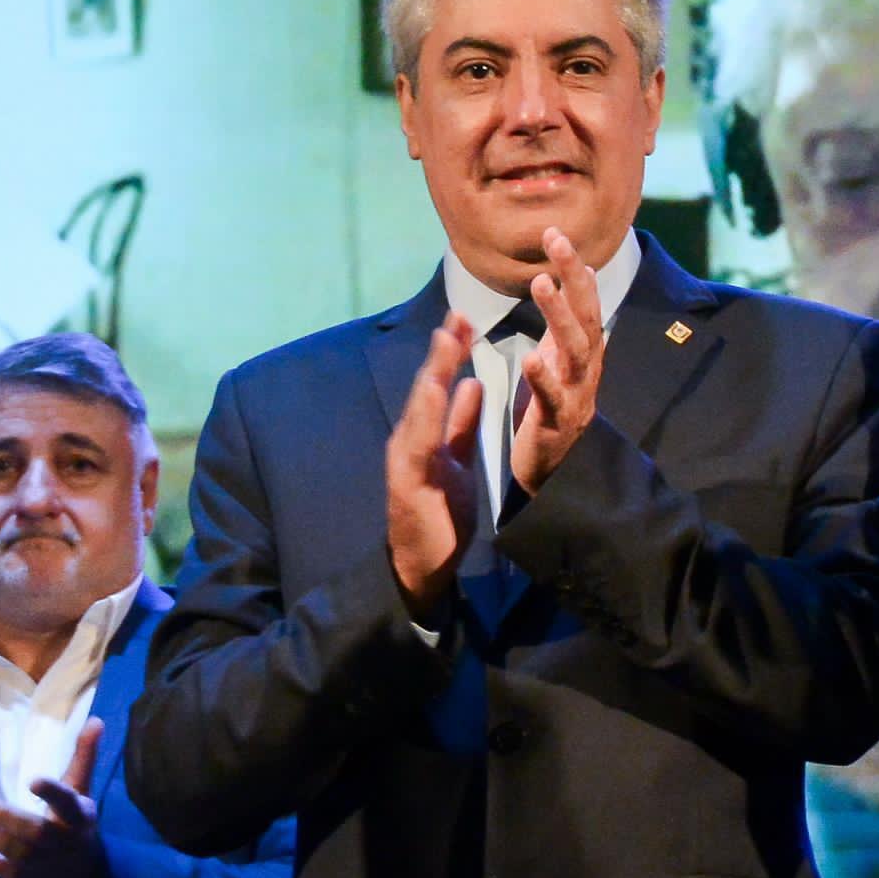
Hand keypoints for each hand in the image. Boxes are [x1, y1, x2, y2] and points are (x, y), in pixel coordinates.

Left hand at [0, 718, 109, 877]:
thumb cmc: (75, 826)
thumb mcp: (81, 792)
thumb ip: (82, 757)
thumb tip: (96, 720)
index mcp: (78, 815)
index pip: (66, 802)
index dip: (52, 792)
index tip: (32, 780)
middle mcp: (63, 840)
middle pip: (34, 830)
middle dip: (5, 816)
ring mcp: (44, 864)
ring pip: (15, 850)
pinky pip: (5, 873)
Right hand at [383, 308, 484, 613]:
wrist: (424, 563)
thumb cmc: (440, 513)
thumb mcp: (459, 459)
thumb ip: (462, 423)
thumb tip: (473, 383)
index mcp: (425, 433)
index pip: (440, 384)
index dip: (452, 352)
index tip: (467, 319)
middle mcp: (410, 439)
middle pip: (426, 387)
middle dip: (442, 352)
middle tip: (458, 313)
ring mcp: (406, 459)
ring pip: (419, 409)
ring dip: (432, 373)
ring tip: (446, 341)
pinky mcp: (407, 481)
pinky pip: (418, 444)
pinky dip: (425, 415)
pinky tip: (434, 391)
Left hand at [504, 226, 606, 495]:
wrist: (557, 470)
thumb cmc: (555, 408)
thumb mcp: (562, 358)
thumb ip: (568, 321)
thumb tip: (578, 273)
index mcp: (584, 352)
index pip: (585, 301)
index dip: (574, 268)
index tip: (557, 234)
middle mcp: (587, 368)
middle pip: (586, 316)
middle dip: (573, 277)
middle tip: (555, 241)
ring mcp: (577, 394)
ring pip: (575, 349)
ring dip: (560, 314)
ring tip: (541, 283)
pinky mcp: (558, 422)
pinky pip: (553, 397)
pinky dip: (544, 377)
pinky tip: (531, 356)